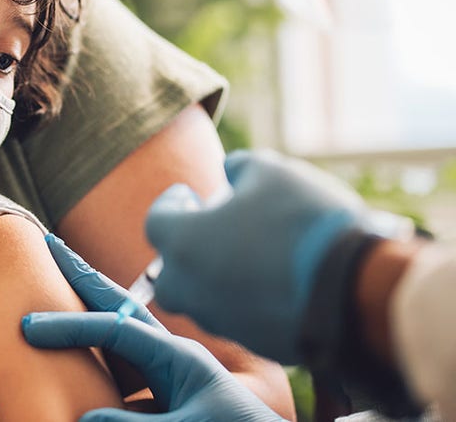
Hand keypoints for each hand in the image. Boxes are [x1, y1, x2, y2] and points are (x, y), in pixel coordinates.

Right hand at [23, 235, 283, 420]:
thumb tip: (86, 417)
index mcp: (180, 359)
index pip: (114, 330)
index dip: (69, 326)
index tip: (28, 328)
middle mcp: (173, 357)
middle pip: (118, 305)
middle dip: (82, 275)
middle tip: (49, 241)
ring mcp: (171, 373)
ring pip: (122, 329)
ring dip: (91, 302)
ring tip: (62, 275)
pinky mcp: (170, 394)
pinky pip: (128, 362)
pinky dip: (102, 341)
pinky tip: (81, 337)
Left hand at [146, 149, 366, 363]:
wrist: (356, 290)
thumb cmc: (305, 222)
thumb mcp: (272, 173)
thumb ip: (240, 167)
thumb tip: (230, 170)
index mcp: (185, 243)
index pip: (156, 222)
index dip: (170, 203)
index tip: (187, 194)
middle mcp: (192, 289)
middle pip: (166, 274)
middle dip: (181, 251)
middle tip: (205, 230)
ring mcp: (222, 321)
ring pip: (199, 301)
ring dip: (210, 277)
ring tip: (242, 253)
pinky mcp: (254, 344)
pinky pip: (235, 320)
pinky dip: (241, 301)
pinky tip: (269, 282)